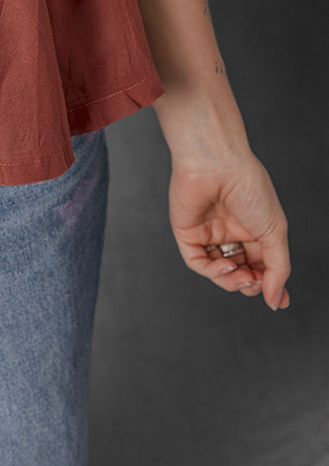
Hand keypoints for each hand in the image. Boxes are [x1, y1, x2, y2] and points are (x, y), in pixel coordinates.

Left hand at [168, 148, 290, 309]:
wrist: (218, 163)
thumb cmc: (249, 188)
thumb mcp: (275, 231)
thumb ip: (277, 268)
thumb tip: (276, 299)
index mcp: (252, 228)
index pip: (260, 264)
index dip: (269, 284)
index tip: (278, 302)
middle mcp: (230, 231)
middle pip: (239, 271)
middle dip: (250, 284)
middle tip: (256, 283)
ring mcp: (208, 232)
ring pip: (218, 272)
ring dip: (232, 282)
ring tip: (244, 278)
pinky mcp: (187, 232)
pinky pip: (198, 262)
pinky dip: (213, 272)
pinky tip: (227, 267)